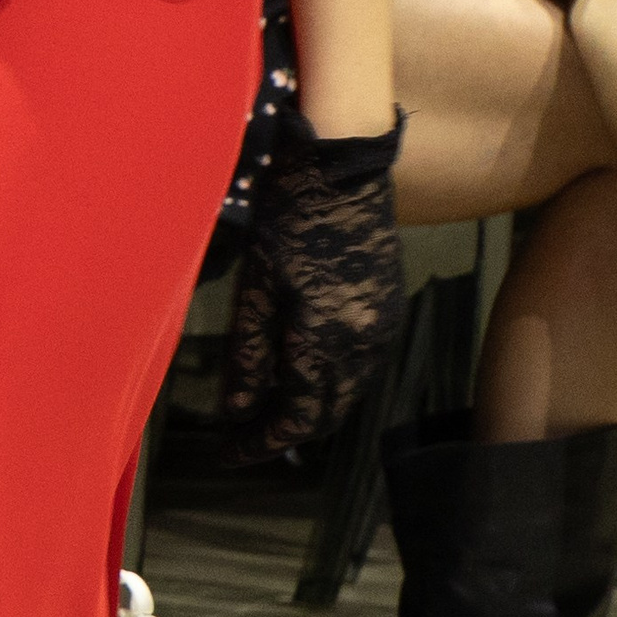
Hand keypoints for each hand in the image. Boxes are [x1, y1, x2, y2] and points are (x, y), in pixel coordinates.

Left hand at [220, 103, 404, 459]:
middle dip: (284, 429)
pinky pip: (361, 366)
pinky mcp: (389, 307)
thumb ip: (247, 350)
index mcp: (328, 341)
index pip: (296, 417)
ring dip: (309, 407)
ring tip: (267, 405)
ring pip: (346, 393)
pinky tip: (302, 368)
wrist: (344, 165)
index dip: (261, 441)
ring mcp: (383, 327)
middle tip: (243, 434)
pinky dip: (330, 380)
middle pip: (325, 413)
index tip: (227, 452)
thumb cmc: (290, 215)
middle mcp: (365, 345)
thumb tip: (236, 409)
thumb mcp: (257, 280)